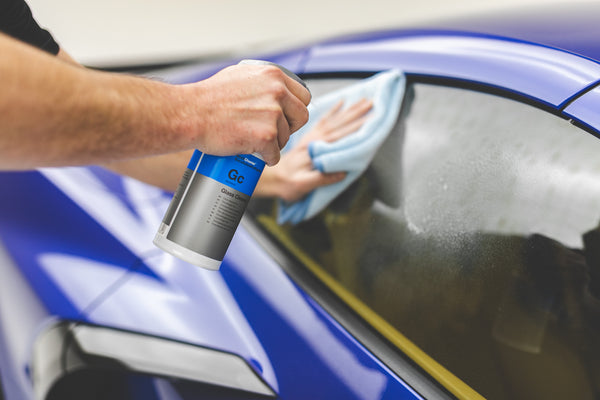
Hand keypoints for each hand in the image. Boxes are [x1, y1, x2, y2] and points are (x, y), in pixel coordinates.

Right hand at [181, 63, 310, 165]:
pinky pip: (275, 155)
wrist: (190, 114)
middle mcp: (277, 92)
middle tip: (271, 132)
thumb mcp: (240, 76)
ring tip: (252, 141)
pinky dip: (266, 158)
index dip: (294, 109)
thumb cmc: (208, 98)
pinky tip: (253, 153)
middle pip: (301, 117)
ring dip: (273, 143)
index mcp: (273, 75)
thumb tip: (276, 90)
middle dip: (288, 128)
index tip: (285, 117)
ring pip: (286, 138)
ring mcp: (272, 114)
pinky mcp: (265, 136)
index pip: (303, 96)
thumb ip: (262, 82)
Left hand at [255, 98, 372, 201]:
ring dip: (351, 110)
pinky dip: (333, 110)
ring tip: (365, 101)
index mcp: (318, 149)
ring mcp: (313, 137)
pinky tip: (342, 102)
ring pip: (335, 119)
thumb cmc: (287, 184)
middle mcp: (316, 139)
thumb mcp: (303, 185)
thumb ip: (321, 178)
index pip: (342, 135)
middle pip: (341, 124)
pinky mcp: (310, 137)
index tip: (372, 118)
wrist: (271, 178)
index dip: (358, 126)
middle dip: (358, 113)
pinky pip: (323, 120)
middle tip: (374, 103)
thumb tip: (342, 172)